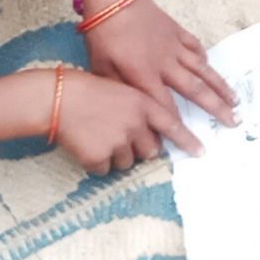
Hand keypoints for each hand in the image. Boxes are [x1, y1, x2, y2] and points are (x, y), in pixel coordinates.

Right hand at [52, 69, 200, 173]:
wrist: (58, 97)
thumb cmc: (88, 90)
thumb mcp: (122, 90)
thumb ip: (141, 109)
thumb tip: (152, 136)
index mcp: (143, 104)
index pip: (173, 126)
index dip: (188, 141)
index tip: (201, 152)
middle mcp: (135, 123)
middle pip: (150, 150)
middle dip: (140, 148)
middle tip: (122, 136)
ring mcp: (118, 141)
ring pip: (127, 162)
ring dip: (116, 155)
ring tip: (99, 135)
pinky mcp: (99, 157)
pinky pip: (105, 170)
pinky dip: (97, 162)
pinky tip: (87, 144)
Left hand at [81, 0, 237, 127]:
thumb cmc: (103, 36)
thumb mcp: (103, 69)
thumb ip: (121, 91)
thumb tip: (134, 112)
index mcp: (145, 76)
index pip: (166, 109)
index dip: (180, 129)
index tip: (196, 144)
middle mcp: (165, 64)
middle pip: (196, 91)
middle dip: (216, 109)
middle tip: (234, 122)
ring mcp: (174, 46)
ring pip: (203, 70)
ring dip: (220, 86)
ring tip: (235, 101)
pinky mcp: (177, 31)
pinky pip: (195, 48)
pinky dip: (204, 59)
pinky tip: (210, 68)